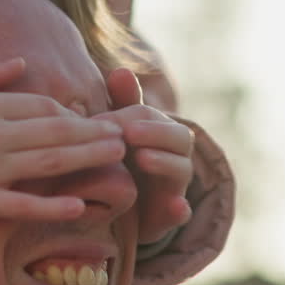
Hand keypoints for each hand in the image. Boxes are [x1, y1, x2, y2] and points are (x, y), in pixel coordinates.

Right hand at [0, 58, 125, 221]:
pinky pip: (22, 206)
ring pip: (49, 164)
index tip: (96, 119)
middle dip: (94, 133)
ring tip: (117, 157)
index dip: (73, 113)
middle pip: (55, 131)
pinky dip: (53, 206)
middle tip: (125, 136)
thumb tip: (21, 64)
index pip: (42, 105)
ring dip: (88, 159)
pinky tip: (82, 205)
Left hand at [98, 68, 193, 244]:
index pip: (150, 115)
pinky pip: (182, 212)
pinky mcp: (172, 214)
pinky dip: (181, 210)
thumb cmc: (118, 162)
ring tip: (143, 158)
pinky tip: (176, 207)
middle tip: (128, 132)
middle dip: (153, 132)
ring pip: (182, 169)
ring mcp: (176, 185)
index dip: (128, 115)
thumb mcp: (116, 134)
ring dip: (164, 162)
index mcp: (158, 131)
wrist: (121, 212)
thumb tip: (121, 70)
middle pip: (175, 136)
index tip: (101, 121)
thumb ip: (121, 103)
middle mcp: (173, 154)